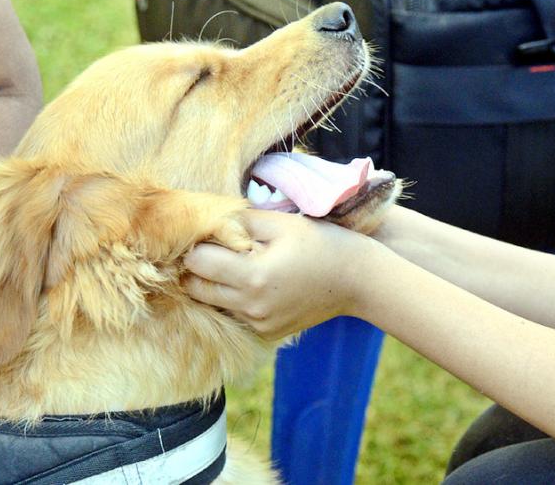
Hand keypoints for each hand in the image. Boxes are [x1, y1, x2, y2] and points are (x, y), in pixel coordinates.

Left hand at [183, 210, 374, 340]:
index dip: (197, 245)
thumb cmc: (322, 244)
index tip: (208, 234)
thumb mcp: (283, 223)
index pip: (197, 263)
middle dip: (198, 268)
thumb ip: (242, 221)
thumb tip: (209, 221)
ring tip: (234, 264)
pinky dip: (236, 299)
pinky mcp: (267, 333)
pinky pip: (236, 315)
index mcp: (253, 276)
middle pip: (196, 289)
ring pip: (213, 304)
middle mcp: (250, 306)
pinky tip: (255, 282)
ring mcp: (258, 323)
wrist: (357, 280)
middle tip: (213, 249)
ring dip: (215, 285)